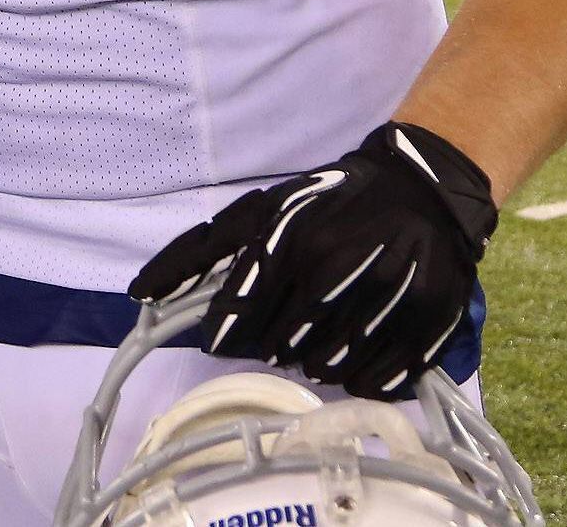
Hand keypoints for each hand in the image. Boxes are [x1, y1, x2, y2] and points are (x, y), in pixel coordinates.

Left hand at [129, 122, 496, 400]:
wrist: (417, 186)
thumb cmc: (327, 202)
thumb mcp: (259, 213)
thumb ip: (196, 254)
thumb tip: (140, 294)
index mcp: (288, 244)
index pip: (245, 325)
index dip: (243, 332)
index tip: (248, 327)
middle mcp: (334, 272)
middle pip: (284, 351)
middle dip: (282, 344)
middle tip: (297, 321)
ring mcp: (383, 297)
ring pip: (328, 369)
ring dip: (320, 363)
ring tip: (328, 333)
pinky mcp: (426, 320)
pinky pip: (377, 380)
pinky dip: (362, 378)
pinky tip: (360, 353)